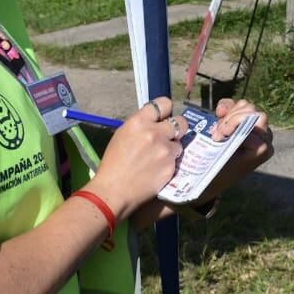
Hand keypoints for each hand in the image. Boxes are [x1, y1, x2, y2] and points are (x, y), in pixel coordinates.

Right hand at [90, 96, 187, 218]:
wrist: (114, 190)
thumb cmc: (113, 163)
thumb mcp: (122, 135)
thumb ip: (141, 125)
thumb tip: (155, 121)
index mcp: (139, 122)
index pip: (163, 103)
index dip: (166, 110)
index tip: (165, 115)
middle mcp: (155, 133)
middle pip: (180, 122)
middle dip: (177, 127)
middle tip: (171, 134)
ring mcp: (165, 151)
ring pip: (179, 143)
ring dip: (172, 148)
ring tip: (159, 158)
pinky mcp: (171, 167)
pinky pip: (176, 160)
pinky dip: (170, 164)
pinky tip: (157, 170)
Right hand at [197, 97, 273, 202]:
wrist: (215, 177)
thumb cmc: (219, 171)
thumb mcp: (224, 159)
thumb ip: (229, 141)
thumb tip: (218, 118)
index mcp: (263, 149)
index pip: (254, 126)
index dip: (234, 128)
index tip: (218, 138)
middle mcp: (264, 137)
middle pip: (252, 113)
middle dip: (231, 120)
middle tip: (217, 135)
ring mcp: (257, 127)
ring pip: (246, 106)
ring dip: (228, 115)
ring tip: (217, 130)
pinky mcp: (247, 121)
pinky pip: (240, 105)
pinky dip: (227, 107)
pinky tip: (218, 114)